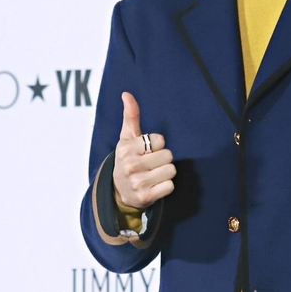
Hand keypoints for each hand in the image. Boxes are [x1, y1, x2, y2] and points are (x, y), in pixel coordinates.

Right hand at [112, 92, 175, 207]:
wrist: (119, 191)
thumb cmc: (127, 159)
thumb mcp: (127, 138)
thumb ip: (130, 116)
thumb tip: (127, 94)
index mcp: (126, 149)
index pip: (160, 140)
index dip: (157, 145)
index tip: (147, 150)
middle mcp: (130, 166)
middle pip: (168, 156)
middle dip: (163, 159)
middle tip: (151, 164)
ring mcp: (138, 183)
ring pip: (171, 171)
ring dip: (166, 173)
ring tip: (153, 174)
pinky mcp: (146, 197)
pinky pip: (170, 186)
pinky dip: (166, 186)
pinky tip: (155, 185)